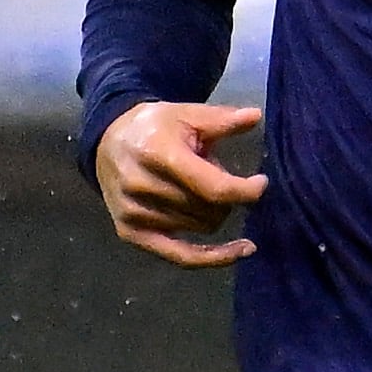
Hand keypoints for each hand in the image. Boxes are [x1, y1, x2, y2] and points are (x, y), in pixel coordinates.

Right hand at [96, 101, 267, 268]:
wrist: (109, 141)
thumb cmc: (155, 126)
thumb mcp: (188, 113)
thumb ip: (222, 119)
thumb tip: (256, 116)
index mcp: (159, 154)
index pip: (212, 187)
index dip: (245, 191)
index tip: (262, 183)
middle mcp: (142, 188)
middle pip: (209, 209)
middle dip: (227, 196)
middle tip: (218, 174)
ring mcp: (134, 214)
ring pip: (201, 227)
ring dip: (214, 212)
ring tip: (200, 187)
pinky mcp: (131, 233)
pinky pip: (181, 256)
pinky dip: (213, 257)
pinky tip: (242, 251)